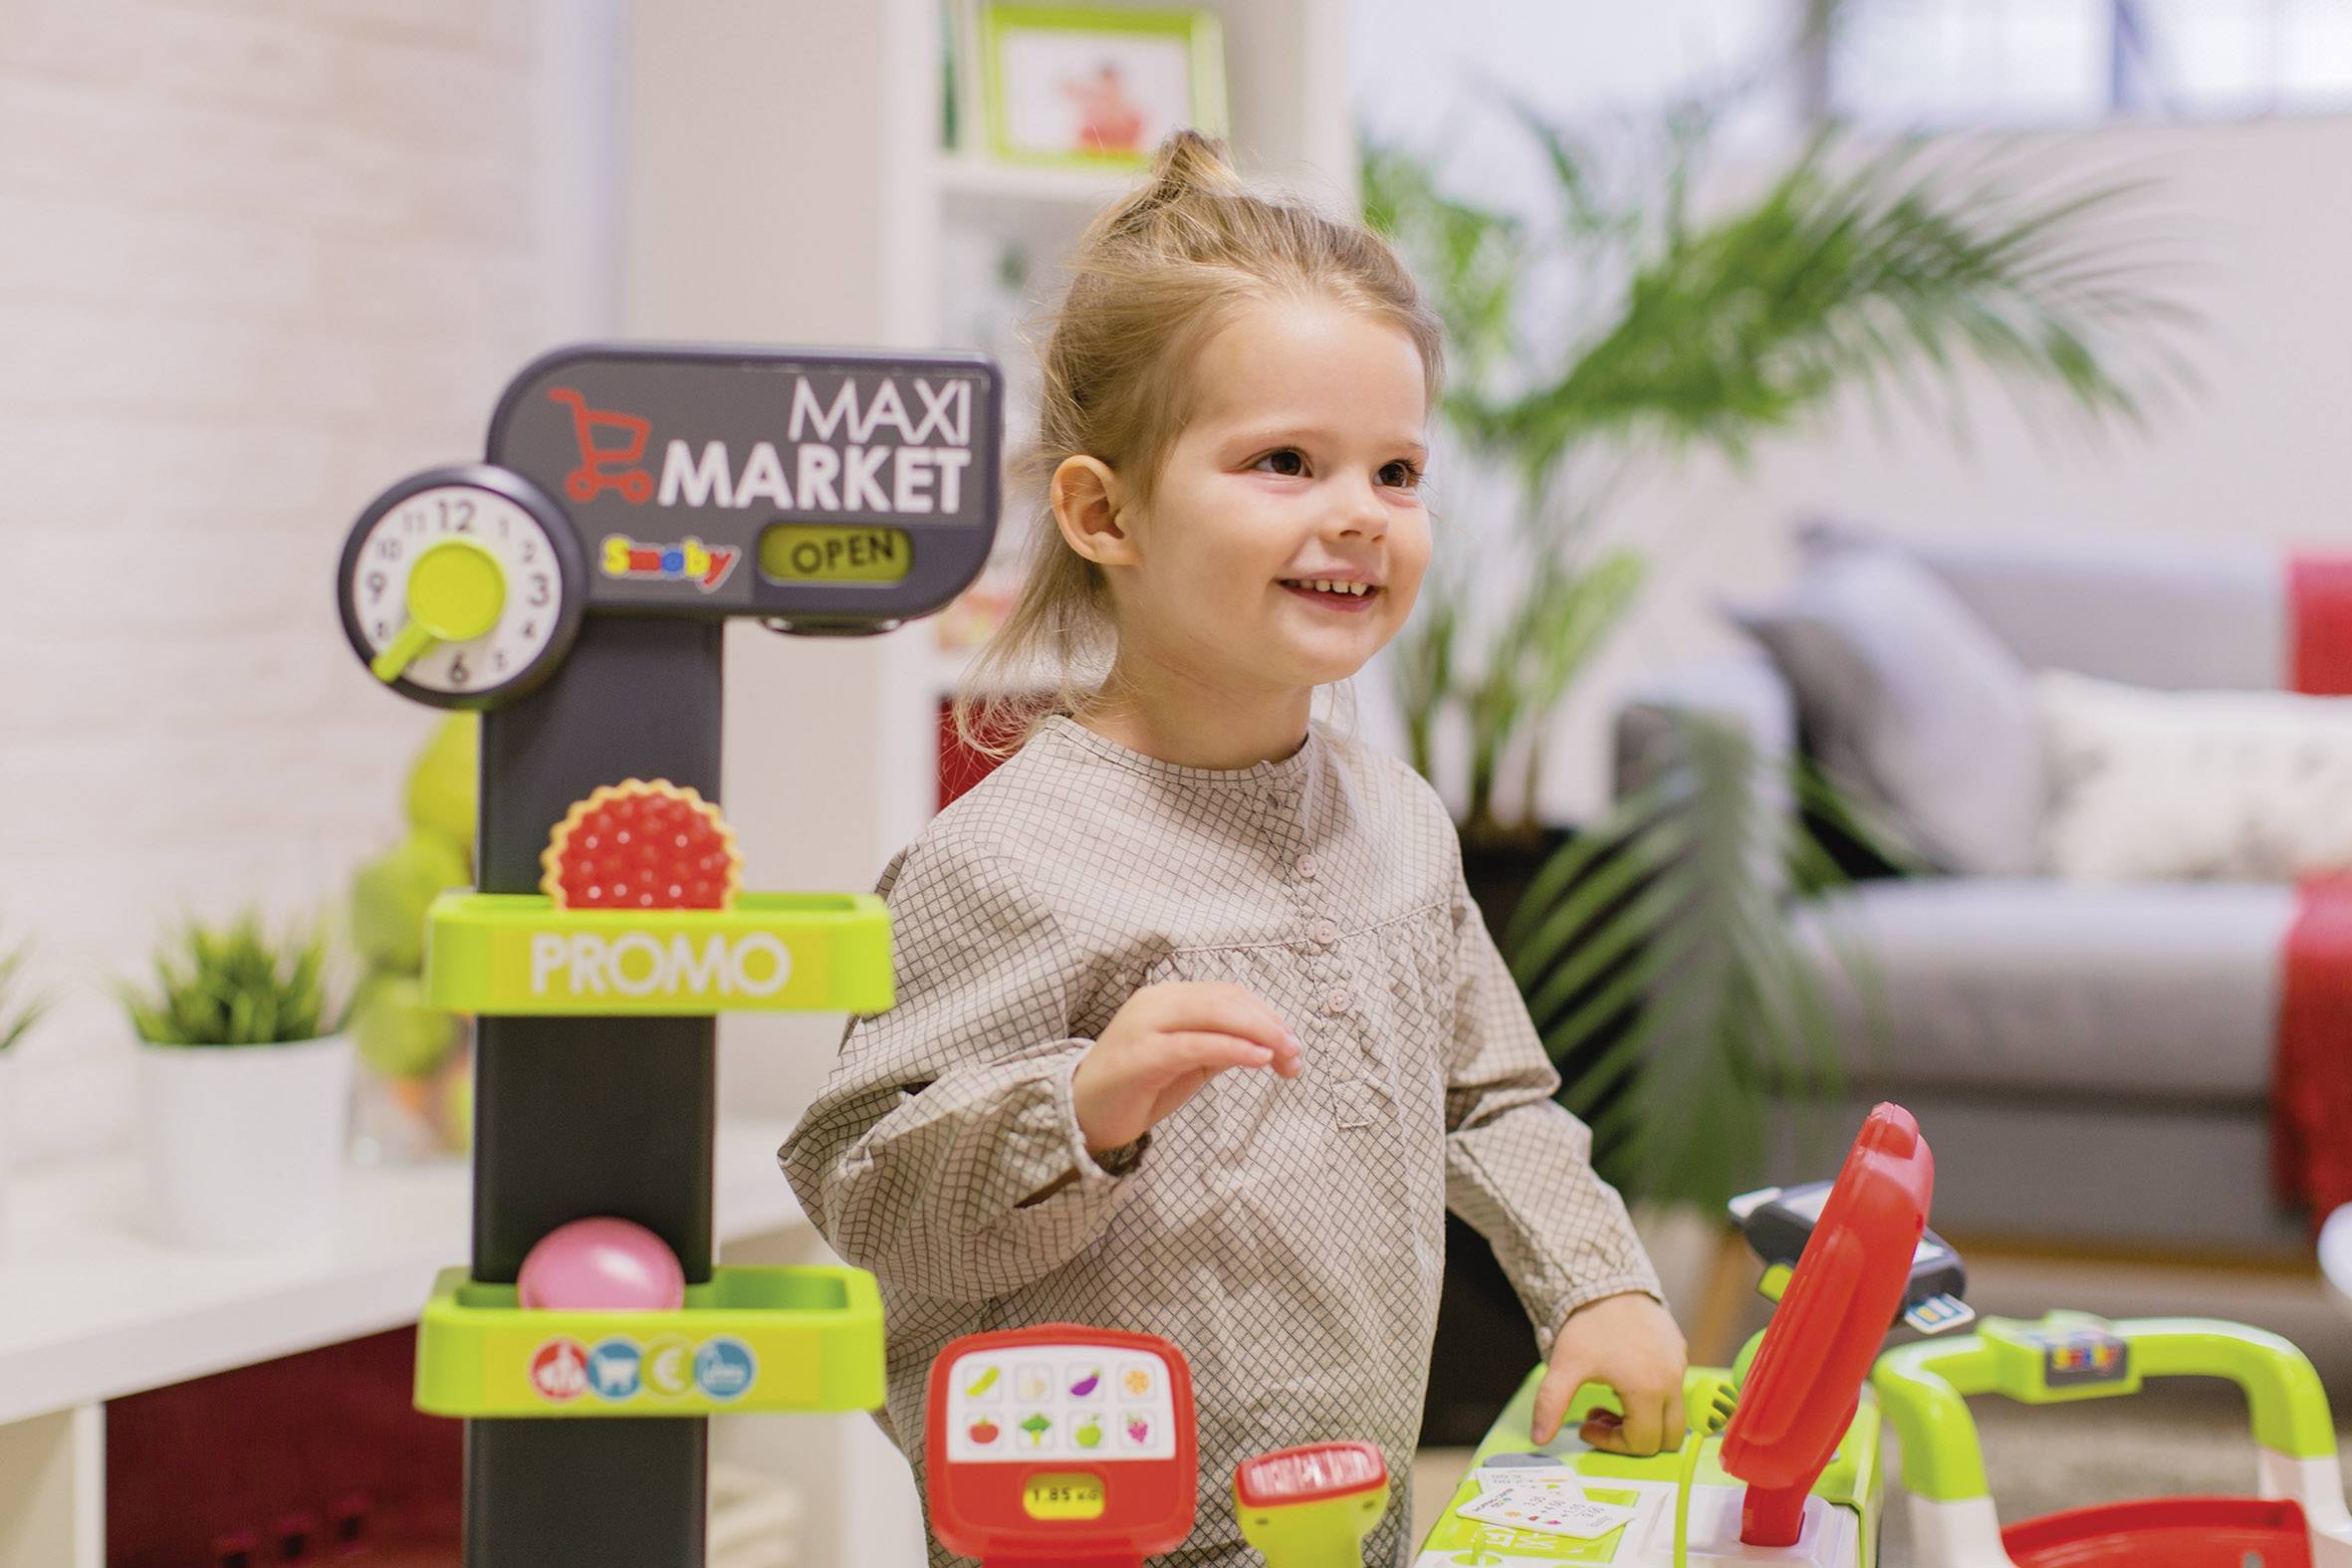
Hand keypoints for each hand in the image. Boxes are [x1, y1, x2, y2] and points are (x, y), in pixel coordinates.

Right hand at [1071, 982, 1302, 1154]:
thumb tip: (1267, 1044)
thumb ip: (1220, 1047)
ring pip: (1214, 1013)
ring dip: (1259, 1033)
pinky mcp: (1141, 1055)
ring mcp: (1145, 1025)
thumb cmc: (1138, 1089)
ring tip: (1286, 1056)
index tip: (1292, 1046)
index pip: (1228, 994)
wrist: (1081, 1114)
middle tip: (1296, 1054)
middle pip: (1226, 999)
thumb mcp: (1189, 1063)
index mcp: (1168, 998)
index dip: (1267, 1015)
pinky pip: (1195, 1044)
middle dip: (1270, 1024)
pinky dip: (1232, 1048)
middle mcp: (1156, 1002)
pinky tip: (1258, 1058)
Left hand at [1531, 1292, 1687, 1456]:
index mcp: (1648, 1390)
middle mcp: (1673, 1381)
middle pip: (1667, 1438)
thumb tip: (1539, 1439)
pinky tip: (1623, 1375)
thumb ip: (1551, 1405)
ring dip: (1643, 1418)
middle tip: (1603, 1416)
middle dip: (1633, 1438)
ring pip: (1672, 1415)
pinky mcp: (1680, 1351)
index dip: (1612, 1443)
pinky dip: (1652, 1396)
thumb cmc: (1588, 1324)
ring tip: (1610, 1397)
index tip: (1587, 1424)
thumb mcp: (1564, 1365)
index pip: (1642, 1443)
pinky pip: (1674, 1388)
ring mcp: (1680, 1365)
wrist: (1608, 1280)